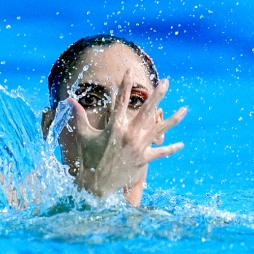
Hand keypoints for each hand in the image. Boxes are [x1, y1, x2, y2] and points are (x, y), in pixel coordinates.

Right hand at [64, 73, 185, 199]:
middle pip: (147, 111)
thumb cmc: (87, 158)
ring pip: (160, 130)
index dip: (125, 84)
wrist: (95, 184)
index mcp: (114, 127)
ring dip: (173, 119)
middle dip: (157, 95)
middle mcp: (129, 134)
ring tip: (185, 109)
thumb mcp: (82, 135)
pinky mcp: (143, 160)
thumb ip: (79, 116)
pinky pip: (160, 153)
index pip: (121, 100)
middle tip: (166, 82)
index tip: (130, 70)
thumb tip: (69, 100)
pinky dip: (170, 149)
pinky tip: (181, 144)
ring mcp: (138, 147)